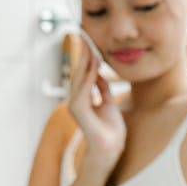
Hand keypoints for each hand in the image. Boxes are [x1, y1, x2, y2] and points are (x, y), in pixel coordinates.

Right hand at [67, 34, 124, 178]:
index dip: (86, 56)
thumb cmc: (109, 131)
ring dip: (83, 61)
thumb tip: (100, 75)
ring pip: (79, 78)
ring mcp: (76, 105)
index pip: (84, 72)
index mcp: (84, 97)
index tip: (88, 40)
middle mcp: (78, 99)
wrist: (110, 150)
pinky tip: (93, 66)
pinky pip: (84, 90)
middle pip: (78, 71)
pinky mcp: (79, 112)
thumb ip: (103, 90)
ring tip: (86, 45)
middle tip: (82, 34)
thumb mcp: (109, 105)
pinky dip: (88, 78)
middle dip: (81, 53)